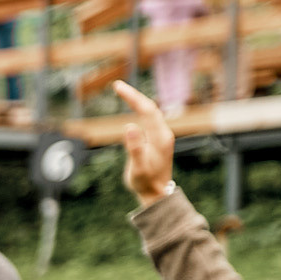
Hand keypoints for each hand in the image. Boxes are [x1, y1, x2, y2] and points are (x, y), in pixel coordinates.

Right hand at [116, 82, 175, 202]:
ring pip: (150, 112)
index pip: (147, 110)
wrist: (157, 193)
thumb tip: (128, 126)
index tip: (118, 87)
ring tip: (123, 91)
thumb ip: (134, 148)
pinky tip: (132, 106)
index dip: (133, 97)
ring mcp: (161, 136)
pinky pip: (148, 119)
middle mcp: (163, 133)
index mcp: (160, 137)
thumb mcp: (138, 168)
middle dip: (134, 95)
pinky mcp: (156, 140)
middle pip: (149, 108)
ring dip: (137, 100)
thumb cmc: (146, 182)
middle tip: (117, 85)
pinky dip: (139, 110)